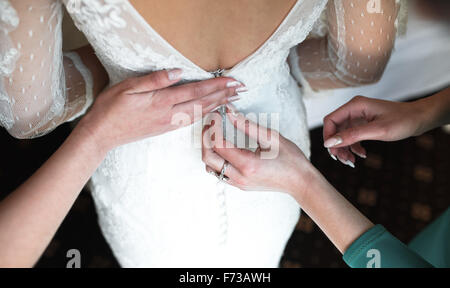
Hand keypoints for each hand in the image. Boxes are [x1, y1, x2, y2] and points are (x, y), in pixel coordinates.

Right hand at [78, 69, 244, 152]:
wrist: (102, 135)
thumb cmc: (111, 108)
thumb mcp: (128, 88)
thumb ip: (155, 80)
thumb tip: (179, 72)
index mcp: (162, 102)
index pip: (195, 91)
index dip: (216, 86)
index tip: (232, 80)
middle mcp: (170, 115)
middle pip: (202, 103)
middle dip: (223, 95)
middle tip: (241, 88)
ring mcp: (169, 124)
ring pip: (199, 113)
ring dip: (218, 104)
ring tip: (233, 98)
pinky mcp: (165, 128)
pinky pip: (191, 120)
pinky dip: (205, 114)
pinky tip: (211, 110)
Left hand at [201, 106, 311, 194]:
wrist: (300, 182)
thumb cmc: (290, 159)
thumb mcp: (271, 137)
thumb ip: (248, 125)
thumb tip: (230, 112)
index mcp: (247, 164)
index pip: (218, 144)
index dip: (213, 127)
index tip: (216, 114)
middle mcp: (239, 177)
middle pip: (208, 157)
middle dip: (205, 137)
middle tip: (211, 122)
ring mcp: (238, 183)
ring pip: (210, 166)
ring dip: (208, 149)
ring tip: (215, 133)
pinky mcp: (239, 185)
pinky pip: (218, 172)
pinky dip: (215, 158)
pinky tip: (222, 147)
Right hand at [323, 96, 423, 166]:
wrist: (420, 118)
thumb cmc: (403, 120)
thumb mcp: (377, 130)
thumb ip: (352, 136)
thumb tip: (330, 143)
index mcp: (355, 106)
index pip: (331, 120)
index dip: (328, 136)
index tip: (332, 152)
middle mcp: (354, 110)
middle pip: (335, 129)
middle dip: (337, 146)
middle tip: (343, 160)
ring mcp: (359, 117)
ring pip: (343, 135)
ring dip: (345, 149)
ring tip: (351, 161)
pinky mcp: (364, 124)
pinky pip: (352, 136)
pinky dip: (354, 147)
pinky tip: (361, 155)